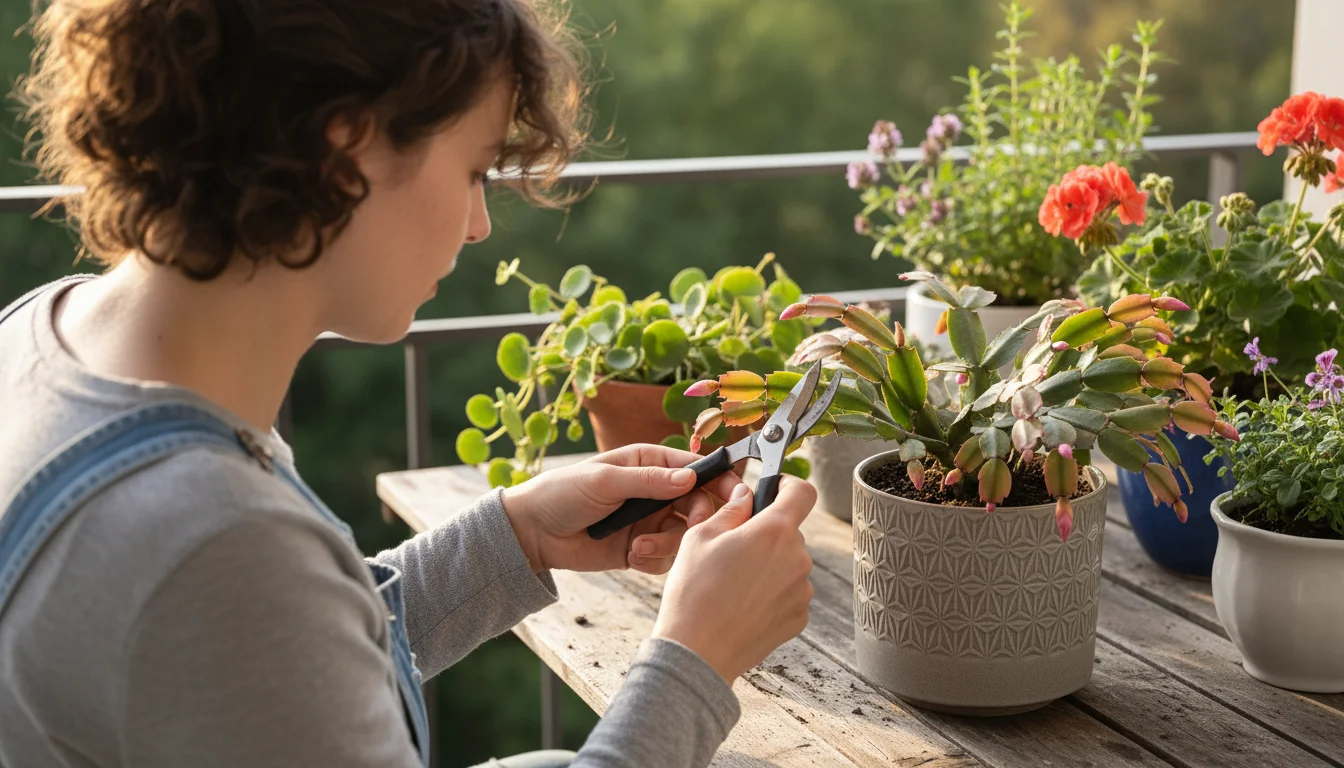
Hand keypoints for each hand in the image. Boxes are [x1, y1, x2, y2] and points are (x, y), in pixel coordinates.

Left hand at [499, 444, 745, 574]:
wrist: (533, 534)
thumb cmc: (562, 494)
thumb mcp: (604, 481)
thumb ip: (649, 481)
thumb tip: (690, 478)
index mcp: (650, 463)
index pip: (697, 469)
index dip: (720, 481)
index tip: (737, 496)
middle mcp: (656, 492)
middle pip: (700, 506)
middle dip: (697, 522)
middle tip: (689, 531)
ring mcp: (651, 521)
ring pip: (686, 536)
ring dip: (668, 545)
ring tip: (639, 548)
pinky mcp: (642, 548)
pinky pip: (667, 558)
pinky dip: (655, 560)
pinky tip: (631, 557)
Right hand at [652, 475, 815, 683]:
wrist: (697, 651)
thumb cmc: (694, 592)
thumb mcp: (700, 537)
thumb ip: (730, 511)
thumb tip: (746, 497)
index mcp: (775, 531)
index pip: (802, 492)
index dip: (788, 485)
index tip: (774, 489)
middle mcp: (798, 558)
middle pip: (790, 532)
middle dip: (766, 533)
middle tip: (733, 549)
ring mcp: (801, 591)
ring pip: (789, 563)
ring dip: (769, 565)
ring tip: (734, 583)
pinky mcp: (799, 617)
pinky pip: (789, 592)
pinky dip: (772, 592)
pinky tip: (743, 604)